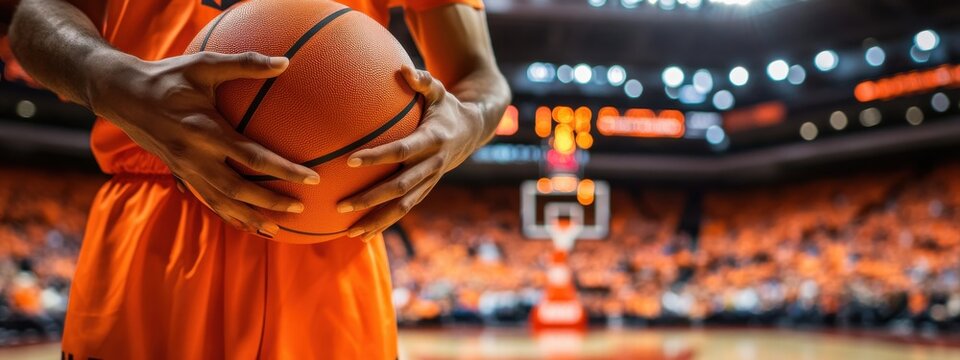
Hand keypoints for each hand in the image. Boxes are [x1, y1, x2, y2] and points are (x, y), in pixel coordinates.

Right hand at [85, 51, 318, 237]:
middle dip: (269, 201)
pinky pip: (207, 200)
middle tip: (299, 207)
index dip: (283, 169)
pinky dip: (228, 214)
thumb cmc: (168, 76)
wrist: (121, 94)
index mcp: (205, 130)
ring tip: (275, 230)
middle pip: (238, 188)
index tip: (312, 178)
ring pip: (221, 201)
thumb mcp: (204, 64)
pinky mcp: (179, 174)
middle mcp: (195, 155)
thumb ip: (245, 64)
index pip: (252, 156)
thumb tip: (286, 61)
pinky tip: (246, 223)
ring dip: (248, 216)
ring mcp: (185, 168)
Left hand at [336, 65, 484, 241]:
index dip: (378, 156)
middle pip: (400, 187)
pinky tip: (362, 235)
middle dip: (370, 198)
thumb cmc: (447, 107)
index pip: (402, 150)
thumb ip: (423, 81)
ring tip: (349, 232)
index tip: (350, 159)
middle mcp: (433, 165)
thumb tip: (403, 69)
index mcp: (433, 140)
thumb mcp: (439, 91)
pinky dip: (385, 223)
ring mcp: (430, 181)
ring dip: (376, 220)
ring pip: (403, 206)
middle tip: (341, 205)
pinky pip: (405, 210)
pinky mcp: (427, 190)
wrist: (474, 132)